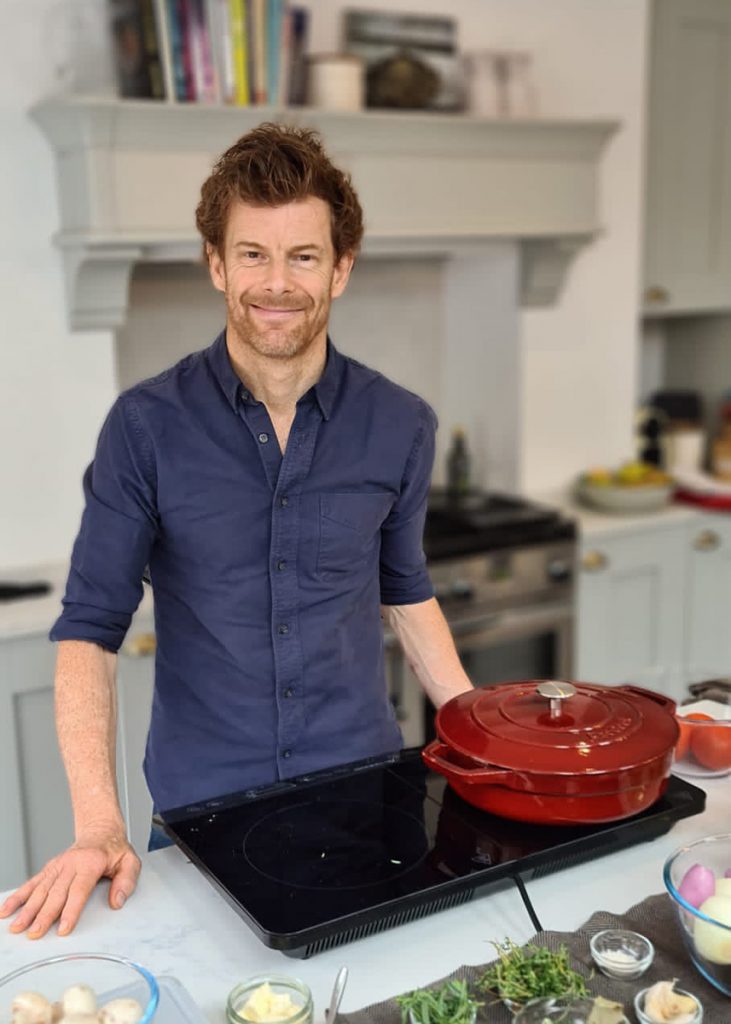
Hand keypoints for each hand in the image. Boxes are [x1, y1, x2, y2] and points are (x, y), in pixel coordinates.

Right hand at [0, 829, 140, 937]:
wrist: (100, 830)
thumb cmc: (115, 849)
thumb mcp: (130, 861)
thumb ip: (126, 881)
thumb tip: (117, 901)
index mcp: (91, 862)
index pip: (79, 890)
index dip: (70, 910)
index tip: (63, 929)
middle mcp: (71, 863)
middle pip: (56, 892)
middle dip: (44, 915)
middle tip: (34, 934)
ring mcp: (58, 865)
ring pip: (41, 889)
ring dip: (27, 909)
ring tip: (17, 927)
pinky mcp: (50, 868)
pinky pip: (32, 882)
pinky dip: (18, 896)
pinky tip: (7, 909)